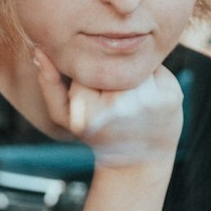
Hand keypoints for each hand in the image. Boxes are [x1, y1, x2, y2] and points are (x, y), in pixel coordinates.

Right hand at [33, 49, 182, 167]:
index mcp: (87, 110)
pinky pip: (155, 66)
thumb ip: (48, 83)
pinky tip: (150, 96)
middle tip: (114, 92)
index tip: (92, 88)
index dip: (87, 68)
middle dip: (110, 67)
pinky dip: (152, 76)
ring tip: (132, 94)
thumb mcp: (65, 115)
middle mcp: (119, 104)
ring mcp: (149, 99)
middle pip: (110, 58)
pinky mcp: (172, 95)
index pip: (82, 62)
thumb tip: (38, 49)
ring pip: (134, 59)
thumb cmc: (99, 134)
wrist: (140, 161)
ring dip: (132, 69)